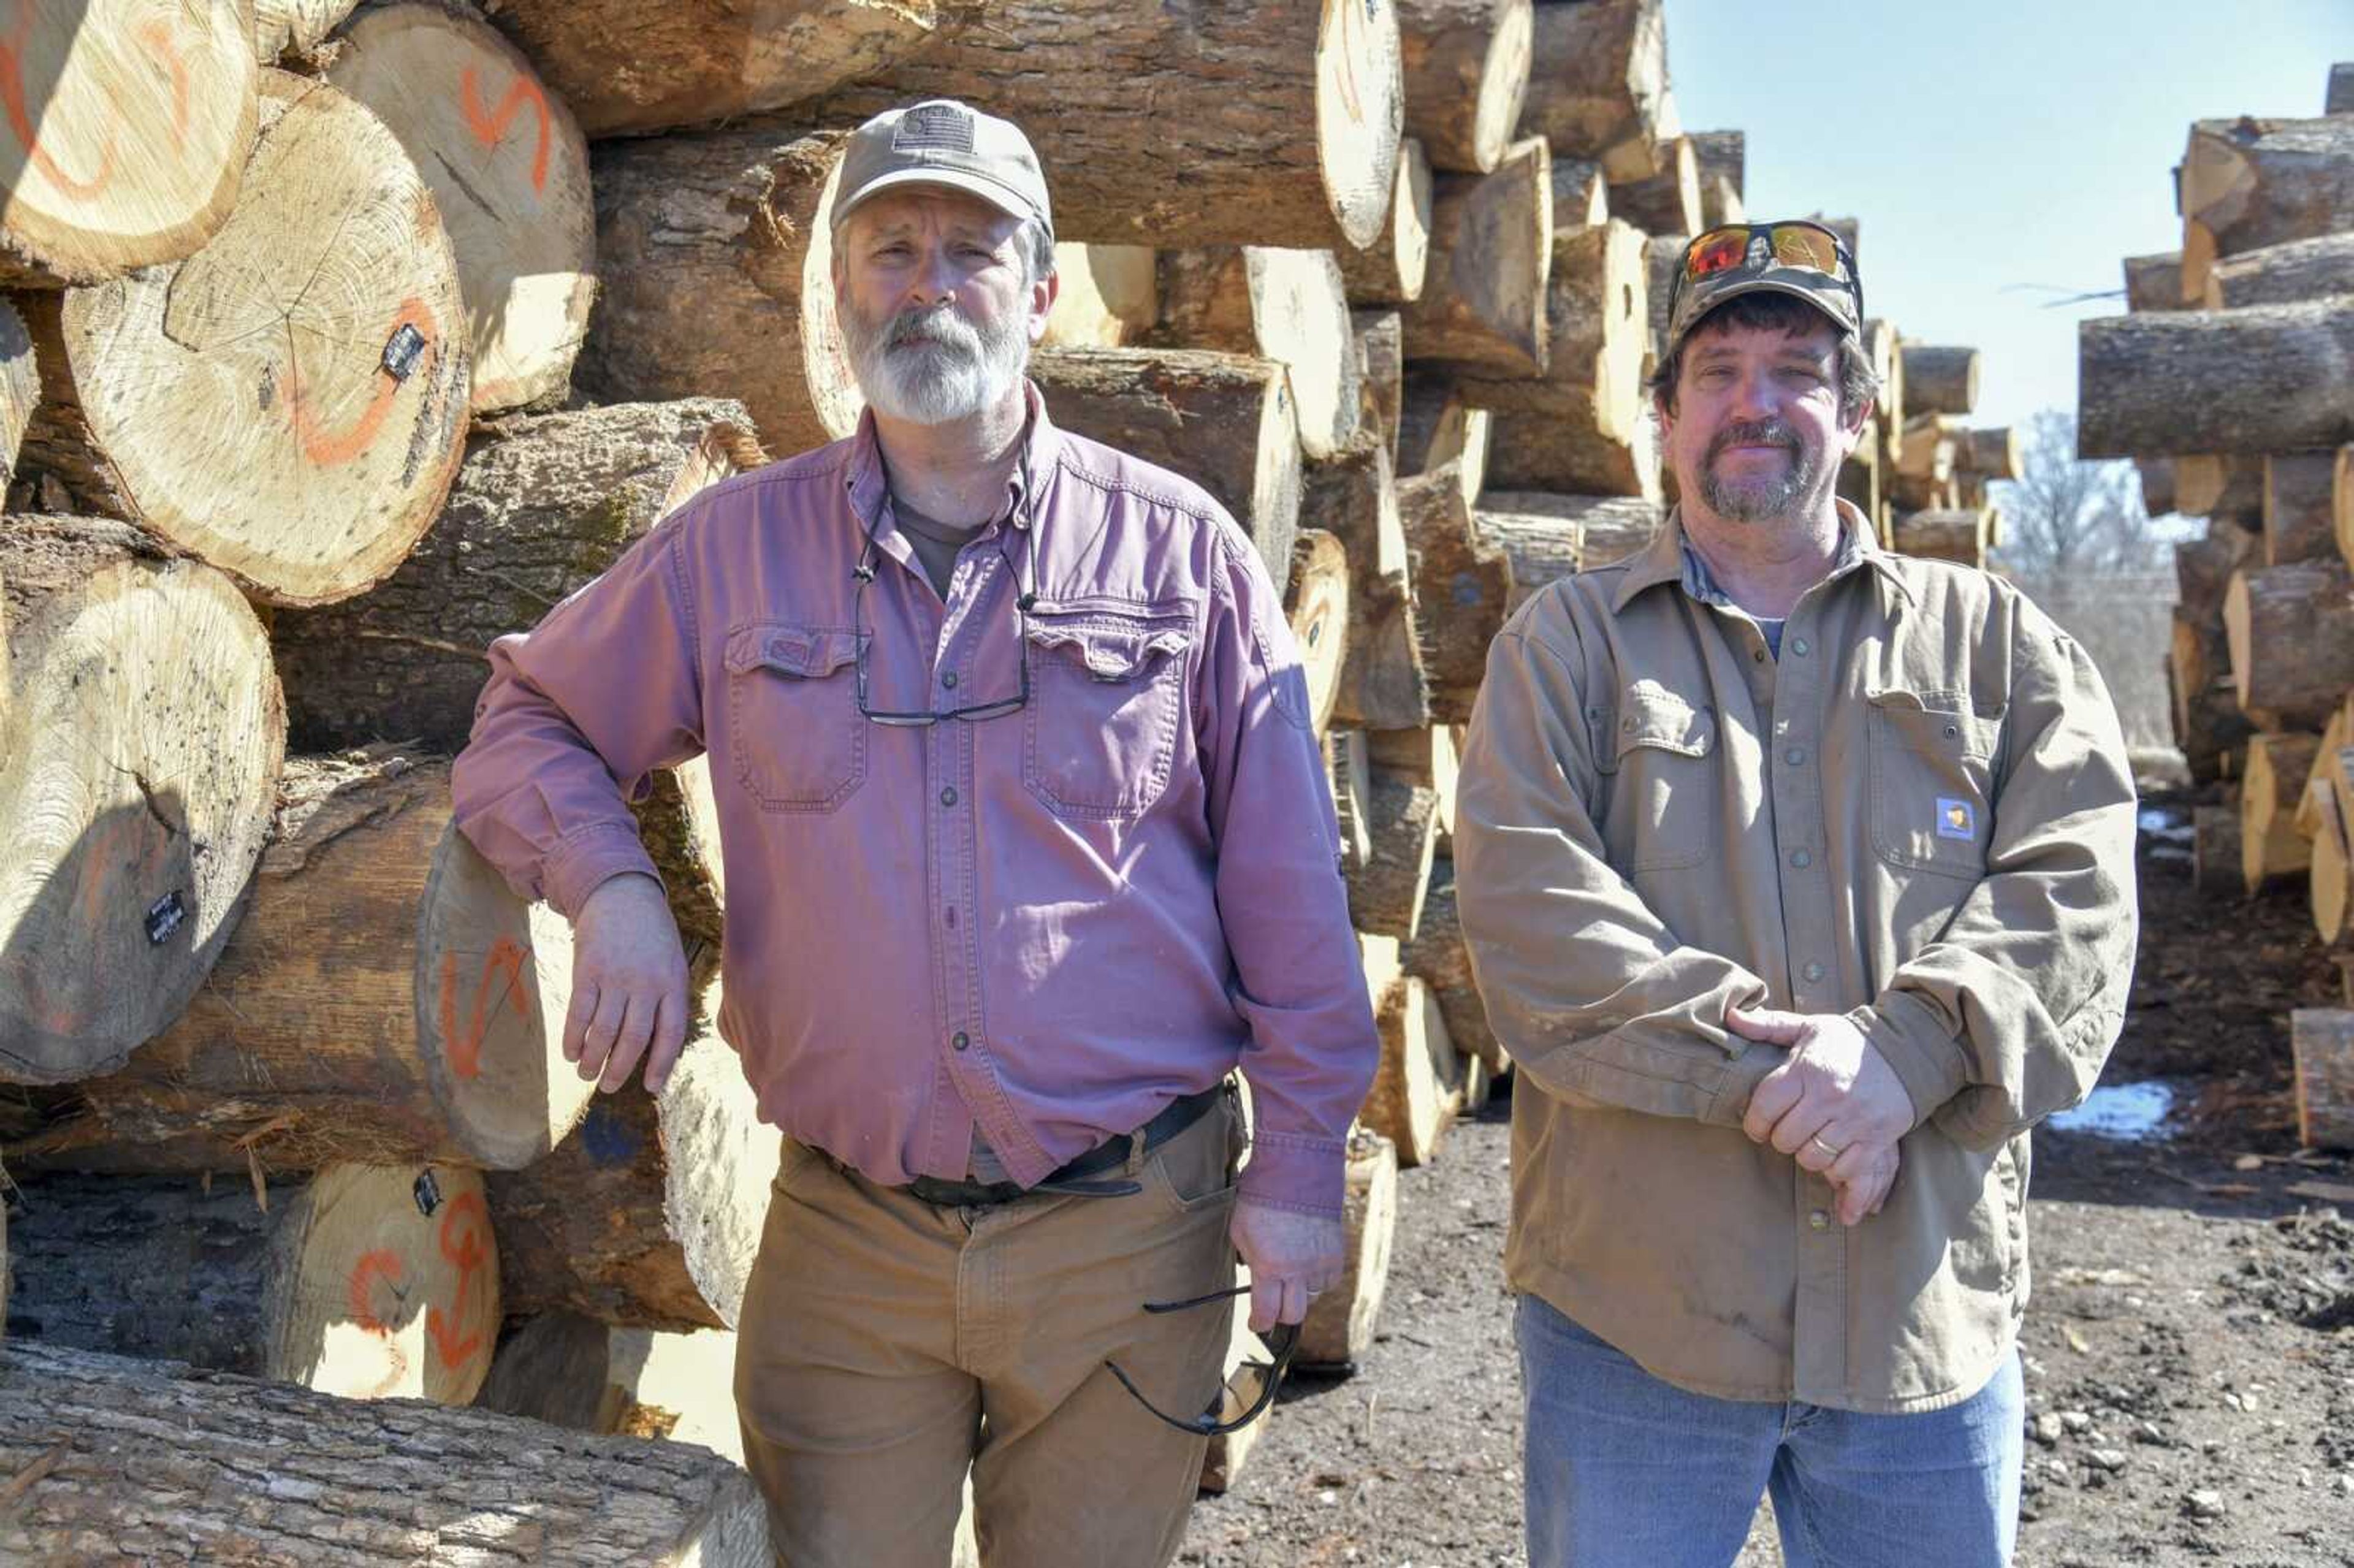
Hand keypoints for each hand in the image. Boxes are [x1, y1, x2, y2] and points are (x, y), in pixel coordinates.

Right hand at [566, 873, 691, 1095]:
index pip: (671, 1034)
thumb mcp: (672, 965)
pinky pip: (580, 1013)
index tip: (650, 1088)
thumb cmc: (652, 938)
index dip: (660, 1065)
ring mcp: (615, 976)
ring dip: (593, 1060)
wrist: (623, 895)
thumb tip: (657, 1052)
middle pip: (634, 1039)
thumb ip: (667, 1002)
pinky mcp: (587, 970)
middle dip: (619, 1069)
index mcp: (673, 984)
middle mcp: (646, 983)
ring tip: (587, 1074)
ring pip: (604, 1032)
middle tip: (608, 1087)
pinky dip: (573, 1039)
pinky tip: (571, 1053)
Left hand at [1228, 1198, 1343, 1333]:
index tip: (1256, 1324)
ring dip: (1300, 1293)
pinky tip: (1307, 1264)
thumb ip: (1249, 1261)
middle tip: (1272, 1304)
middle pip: (1294, 1314)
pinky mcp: (1337, 1253)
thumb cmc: (1261, 1197)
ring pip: (1312, 1297)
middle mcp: (1299, 1270)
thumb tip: (1255, 1279)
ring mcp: (1321, 1262)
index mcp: (1270, 1266)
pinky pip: (1328, 1281)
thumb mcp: (1241, 1231)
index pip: (1266, 1313)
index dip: (1259, 1323)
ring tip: (1290, 1274)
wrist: (1297, 1169)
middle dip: (1280, 1313)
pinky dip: (1317, 1279)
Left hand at [1728, 1005, 1914, 1224]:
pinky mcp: (1878, 1138)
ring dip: (1806, 1154)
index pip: (1765, 1107)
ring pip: (1812, 1158)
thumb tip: (1731, 1017)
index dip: (1754, 1123)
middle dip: (1780, 1139)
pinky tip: (1833, 1152)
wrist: (1907, 1050)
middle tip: (1786, 1132)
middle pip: (1785, 1138)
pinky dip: (1835, 1168)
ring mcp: (1855, 1119)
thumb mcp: (1809, 1028)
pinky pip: (1845, 1169)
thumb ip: (1769, 1026)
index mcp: (1807, 1070)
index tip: (1757, 1126)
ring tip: (1810, 1141)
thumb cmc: (1849, 1042)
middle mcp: (1829, 1096)